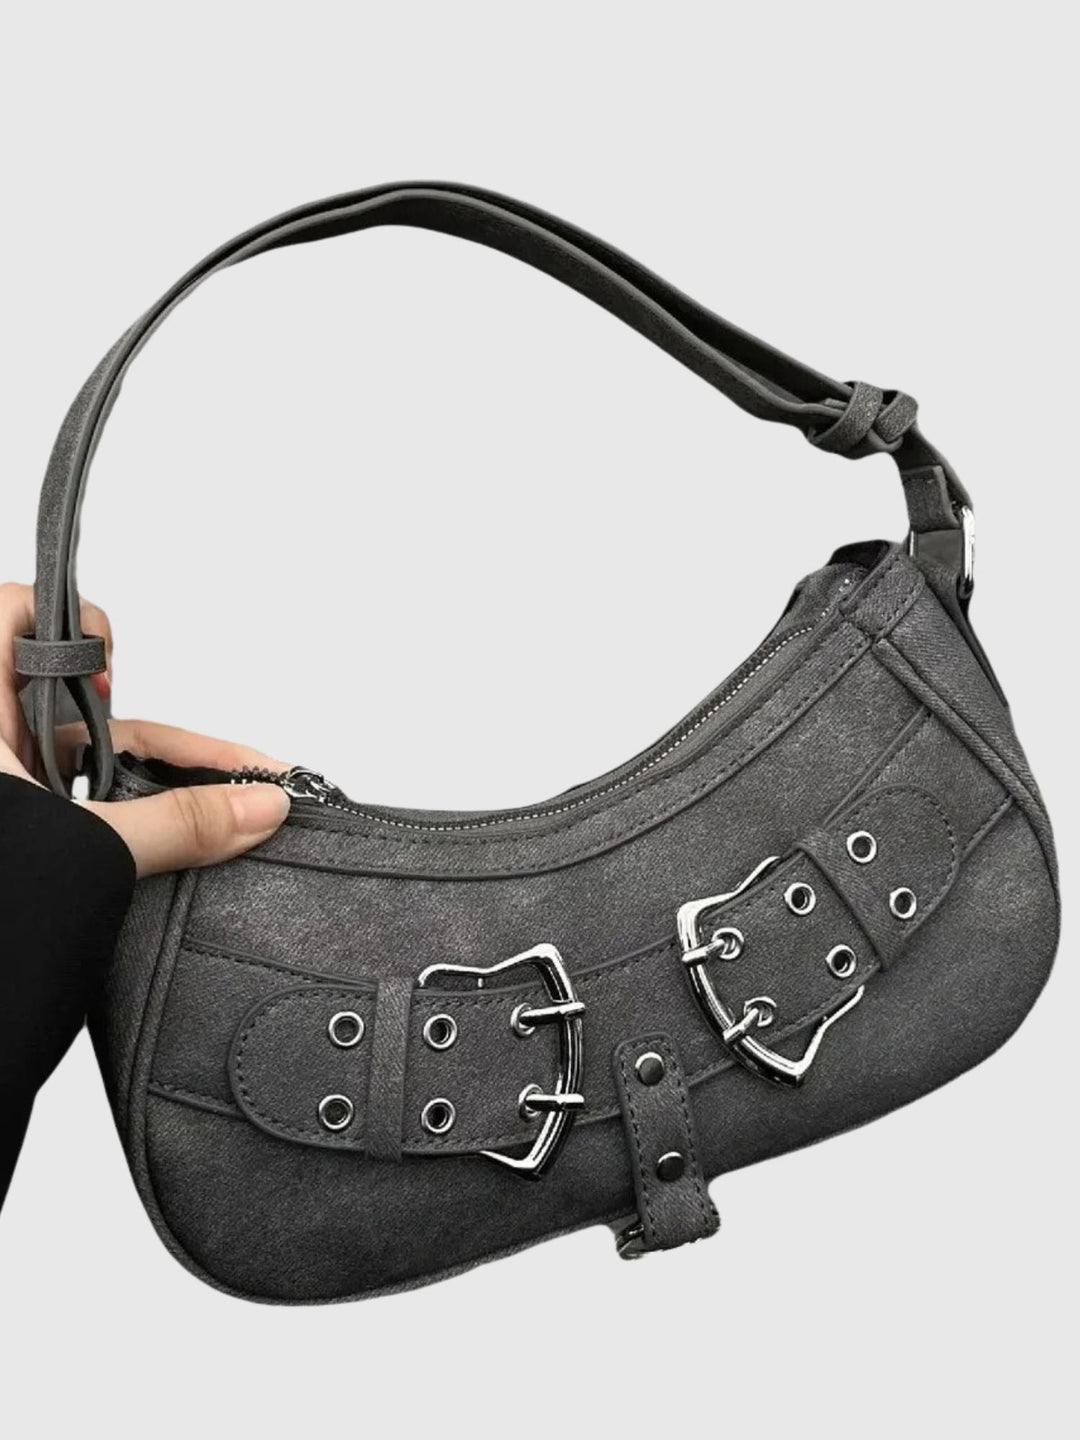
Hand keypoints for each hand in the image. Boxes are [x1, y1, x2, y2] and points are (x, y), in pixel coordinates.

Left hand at [0, 582, 289, 876]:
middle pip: (79, 697)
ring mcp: (8, 793)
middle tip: (210, 763)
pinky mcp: (24, 835)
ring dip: (156, 777)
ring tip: (224, 806)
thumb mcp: (85, 853)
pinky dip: (139, 815)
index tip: (112, 669)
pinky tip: (189, 837)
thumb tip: (259, 806)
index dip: (67, 624)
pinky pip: (89, 803)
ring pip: (89, 756)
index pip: (14, 617)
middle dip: (150, 723)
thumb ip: (179, 825)